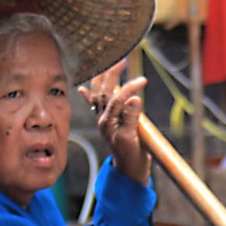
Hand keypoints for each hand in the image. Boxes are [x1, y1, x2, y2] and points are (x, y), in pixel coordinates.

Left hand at [77, 61, 150, 182]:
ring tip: (108, 64)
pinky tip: (83, 88)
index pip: (116, 99)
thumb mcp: (133, 137)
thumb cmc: (131, 154)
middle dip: (111, 74)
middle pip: (104, 90)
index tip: (142, 81)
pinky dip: (89, 95)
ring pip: (100, 93)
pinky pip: (96, 105)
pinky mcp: (108, 120)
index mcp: (107, 121)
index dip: (129, 88)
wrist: (129, 166)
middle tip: (121, 59)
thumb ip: (132, 118)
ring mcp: (104, 118)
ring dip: (103, 78)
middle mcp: (102, 118)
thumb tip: (134, 98)